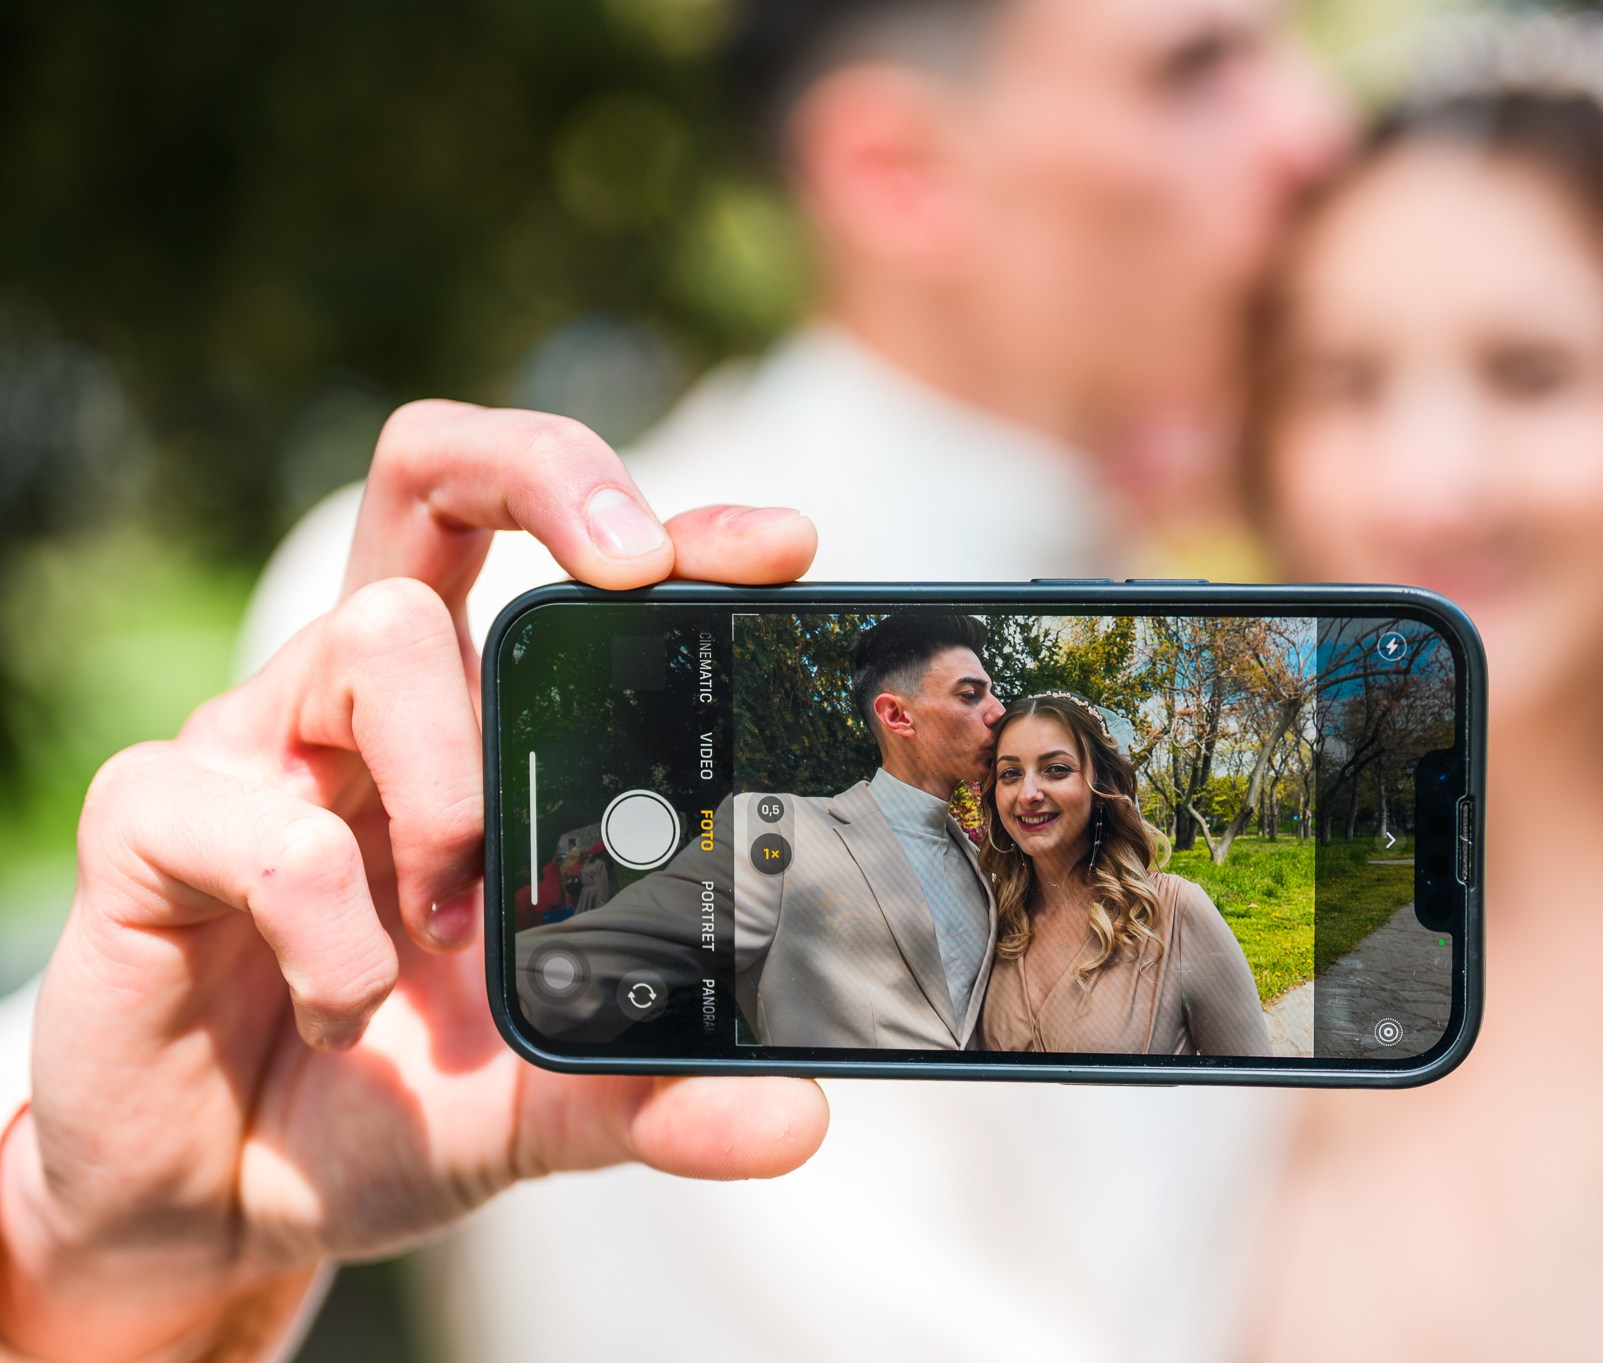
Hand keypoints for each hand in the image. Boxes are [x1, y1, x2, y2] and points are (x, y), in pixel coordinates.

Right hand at [0, 401, 826, 1360]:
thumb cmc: (389, 1100)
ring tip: (459, 924)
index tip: (780, 549)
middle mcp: (362, 700)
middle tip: (637, 570)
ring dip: (455, 789)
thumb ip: (660, 1089)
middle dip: (549, 473)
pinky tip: (347, 1003)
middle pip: (433, 474)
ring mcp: (254, 746)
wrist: (225, 1197)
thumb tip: (794, 1121)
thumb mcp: (550, 1101)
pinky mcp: (154, 825)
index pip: (555, 558)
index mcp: (469, 722)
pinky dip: (331, 925)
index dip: (664, 521)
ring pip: (375, 635)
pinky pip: (259, 819)